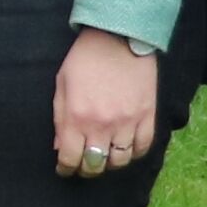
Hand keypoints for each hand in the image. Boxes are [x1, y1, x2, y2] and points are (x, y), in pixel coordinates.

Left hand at [54, 30, 160, 176]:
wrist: (118, 37)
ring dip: (109, 163)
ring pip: (119, 161)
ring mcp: (127, 122)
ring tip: (105, 157)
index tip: (65, 169)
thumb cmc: (85, 59)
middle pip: (95, 165)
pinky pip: (142, 147)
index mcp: (76, 118)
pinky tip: (125, 149)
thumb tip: (59, 147)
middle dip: (86, 170)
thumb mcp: (62, 85)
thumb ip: (59, 118)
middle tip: (83, 166)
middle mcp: (101, 125)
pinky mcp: (147, 116)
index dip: (65, 169)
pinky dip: (133, 153)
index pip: (70, 159)